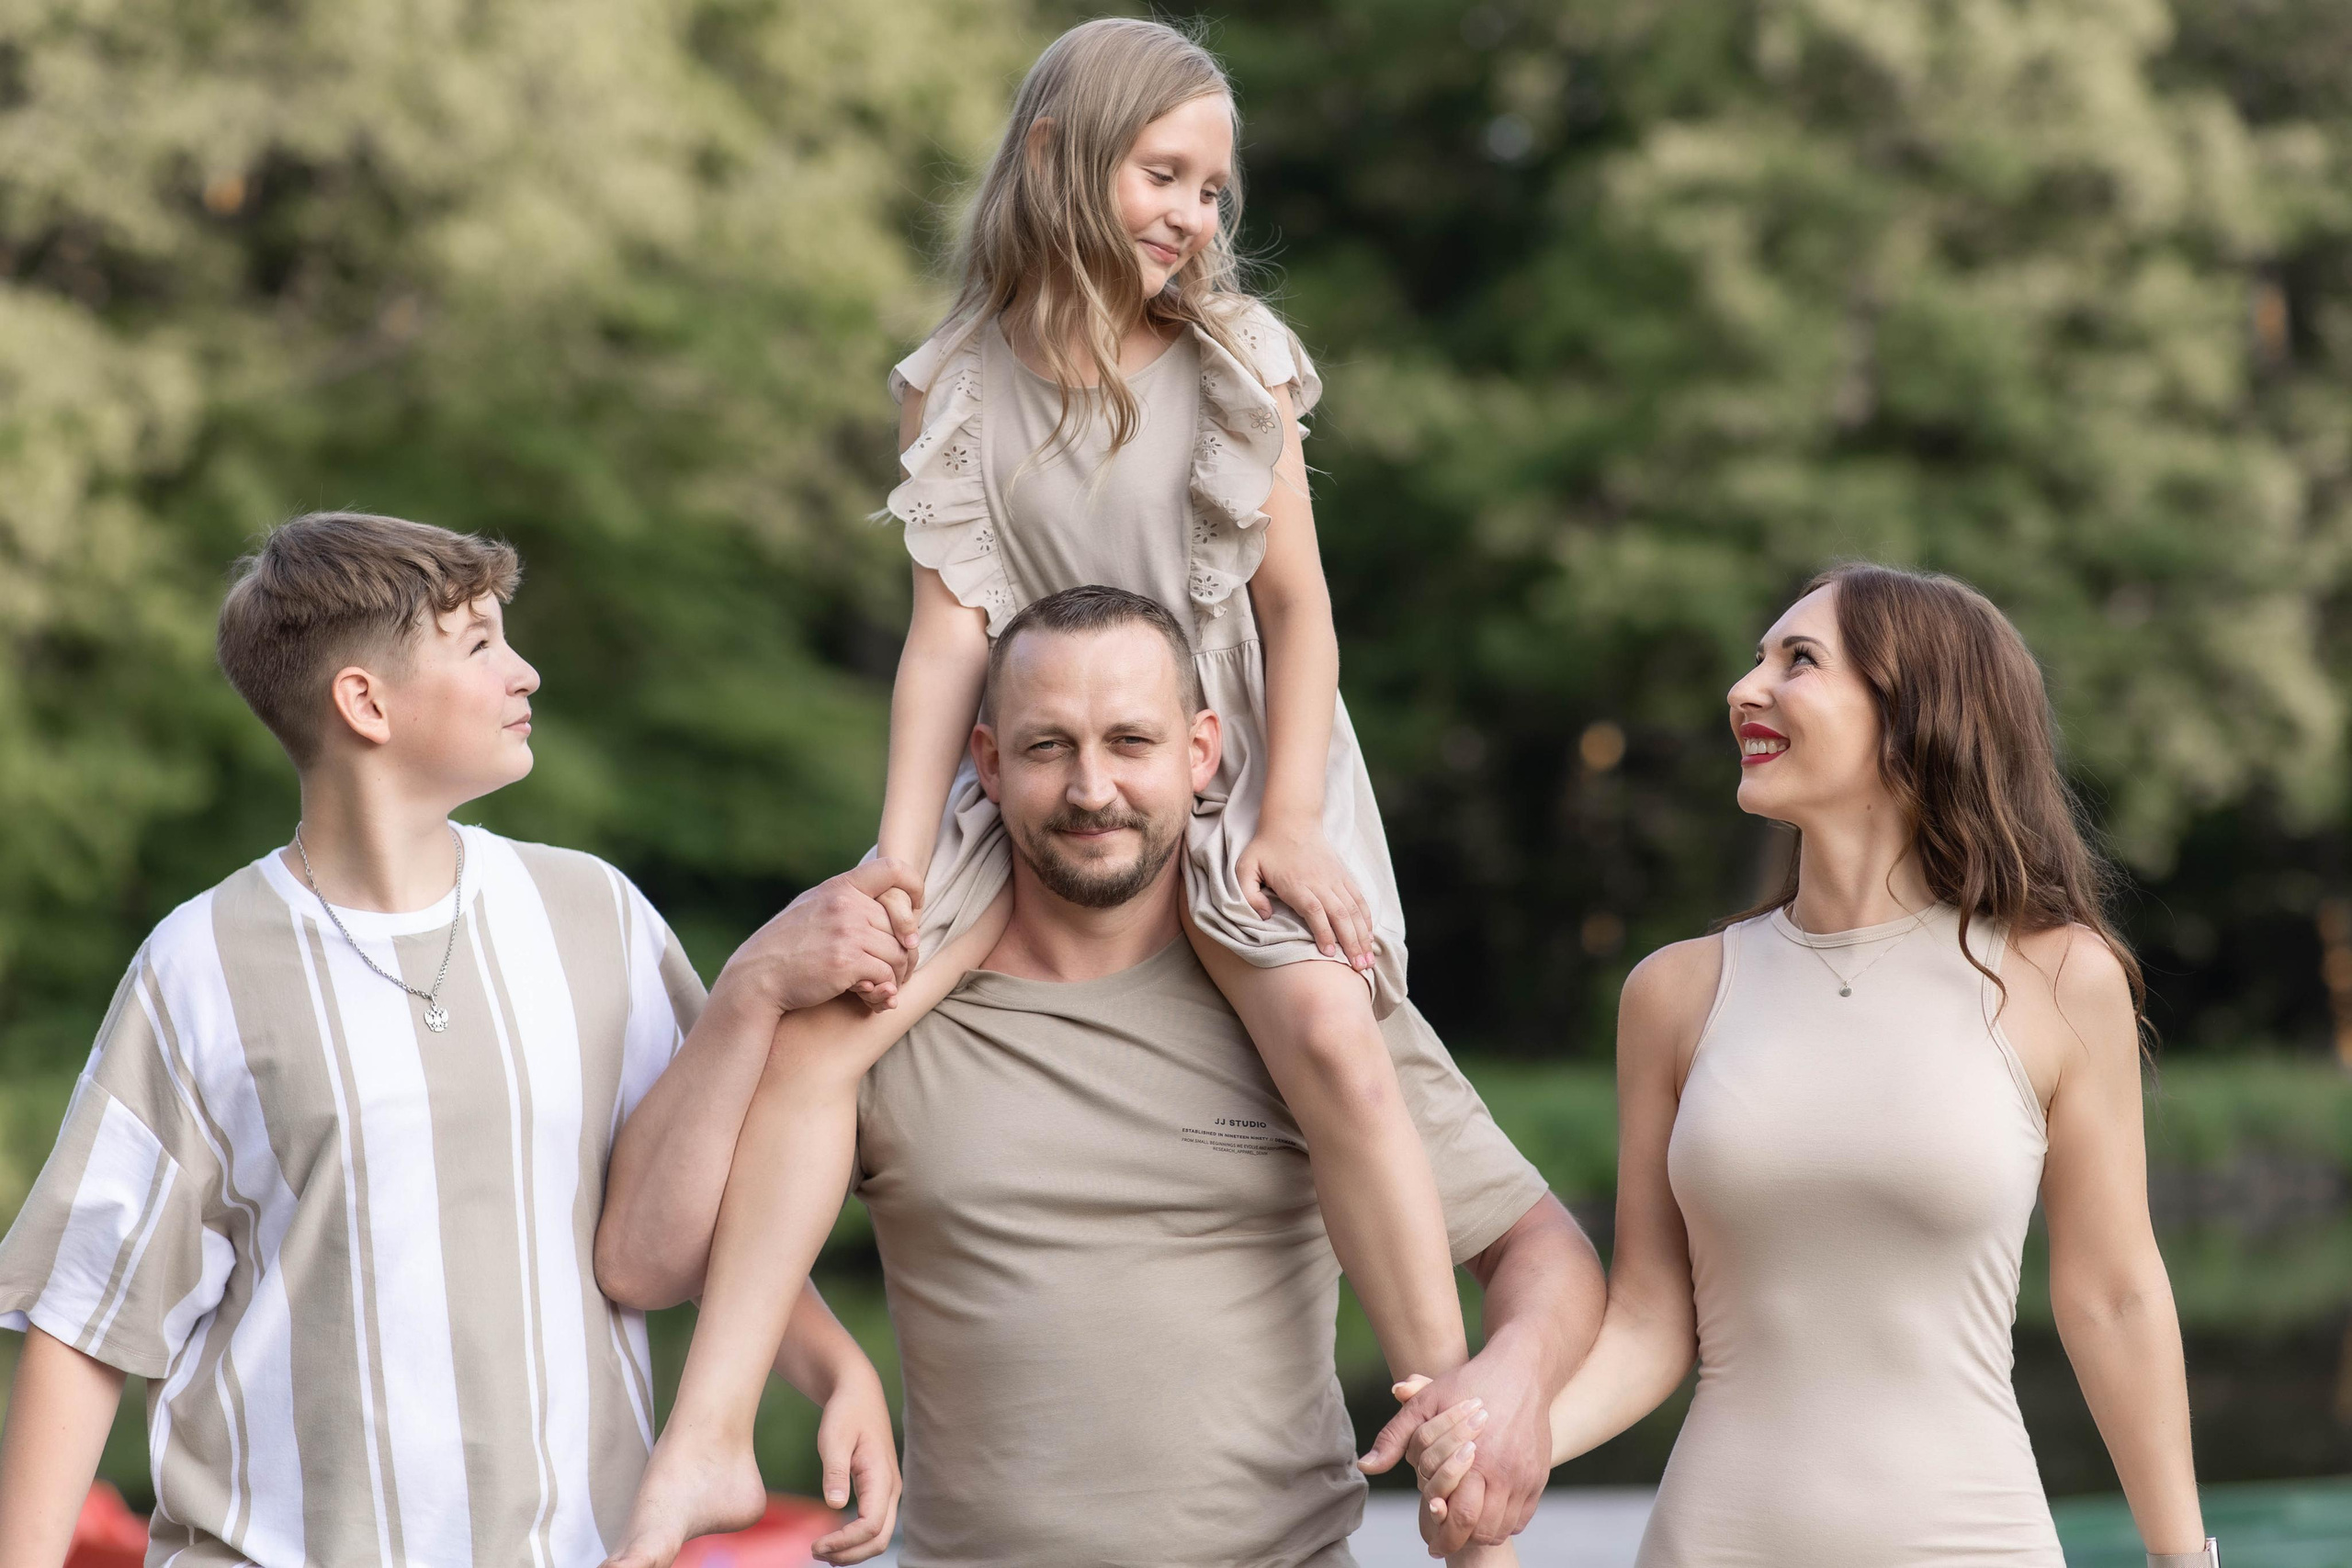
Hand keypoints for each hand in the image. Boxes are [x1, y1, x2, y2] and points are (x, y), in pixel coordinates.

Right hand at [725, 859, 922, 1014]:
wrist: (757, 978)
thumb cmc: (785, 947)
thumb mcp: (811, 907)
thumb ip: (843, 901)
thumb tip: (886, 907)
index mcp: (839, 887)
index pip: (892, 868)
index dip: (914, 887)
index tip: (915, 910)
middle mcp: (846, 905)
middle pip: (901, 926)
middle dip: (905, 952)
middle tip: (898, 970)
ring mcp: (848, 932)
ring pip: (899, 954)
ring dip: (897, 975)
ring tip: (885, 987)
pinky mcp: (848, 962)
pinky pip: (887, 976)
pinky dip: (884, 990)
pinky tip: (872, 997)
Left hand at [809, 1370, 900, 1563]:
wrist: (859, 1394)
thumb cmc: (846, 1413)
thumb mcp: (834, 1438)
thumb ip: (835, 1472)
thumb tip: (835, 1506)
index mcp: (882, 1476)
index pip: (870, 1525)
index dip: (845, 1542)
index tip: (815, 1545)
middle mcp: (891, 1488)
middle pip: (879, 1538)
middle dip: (849, 1554)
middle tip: (815, 1553)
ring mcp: (888, 1490)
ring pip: (879, 1535)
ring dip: (853, 1550)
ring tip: (821, 1551)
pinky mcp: (880, 1491)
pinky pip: (874, 1525)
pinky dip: (856, 1541)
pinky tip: (834, 1543)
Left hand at [1235, 819, 1376, 970]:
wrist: (1291, 820)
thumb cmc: (1265, 848)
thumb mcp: (1245, 868)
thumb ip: (1249, 894)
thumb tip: (1264, 916)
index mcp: (1297, 884)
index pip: (1315, 911)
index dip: (1324, 933)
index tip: (1330, 954)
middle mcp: (1320, 882)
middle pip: (1341, 915)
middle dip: (1351, 943)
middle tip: (1359, 968)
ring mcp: (1335, 879)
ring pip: (1354, 910)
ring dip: (1362, 936)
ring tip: (1368, 960)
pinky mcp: (1343, 875)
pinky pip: (1359, 899)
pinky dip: (1366, 919)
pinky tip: (1369, 937)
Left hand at [1359, 1344, 1550, 1553]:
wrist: (1521, 1371)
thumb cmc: (1468, 1384)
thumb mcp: (1426, 1403)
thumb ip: (1395, 1437)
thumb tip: (1365, 1465)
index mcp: (1475, 1459)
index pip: (1458, 1516)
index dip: (1442, 1535)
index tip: (1431, 1545)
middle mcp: (1505, 1473)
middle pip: (1481, 1530)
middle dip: (1460, 1540)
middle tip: (1444, 1544)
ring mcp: (1526, 1477)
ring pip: (1503, 1528)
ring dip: (1482, 1533)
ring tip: (1463, 1529)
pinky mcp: (1539, 1476)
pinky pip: (1522, 1517)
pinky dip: (1504, 1523)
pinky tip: (1486, 1515)